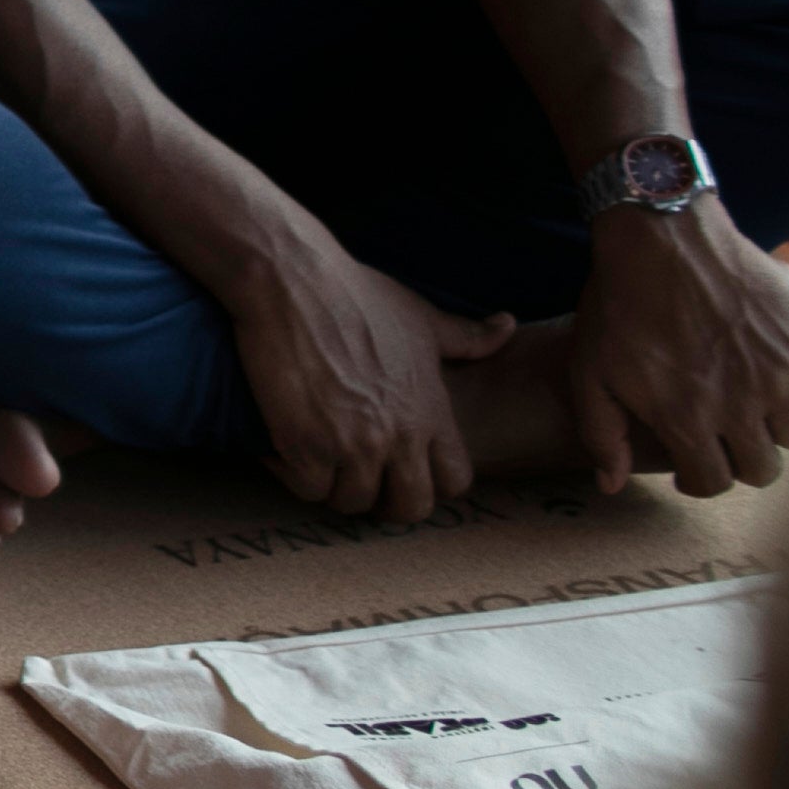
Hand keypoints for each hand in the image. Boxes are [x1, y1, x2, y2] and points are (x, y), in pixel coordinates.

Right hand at [233, 251, 514, 522]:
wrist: (291, 281)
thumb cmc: (353, 293)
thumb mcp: (419, 316)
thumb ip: (466, 336)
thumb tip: (508, 326)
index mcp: (430, 410)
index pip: (456, 481)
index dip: (430, 482)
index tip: (402, 468)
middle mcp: (399, 435)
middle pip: (410, 507)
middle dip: (383, 501)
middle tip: (355, 476)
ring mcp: (353, 444)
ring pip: (352, 503)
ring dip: (331, 484)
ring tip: (314, 456)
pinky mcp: (306, 446)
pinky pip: (306, 488)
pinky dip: (289, 472)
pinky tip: (280, 445)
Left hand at [572, 199, 788, 495]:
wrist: (660, 237)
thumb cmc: (618, 304)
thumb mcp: (589, 371)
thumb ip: (602, 433)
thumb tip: (611, 485)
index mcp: (689, 419)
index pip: (715, 483)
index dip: (699, 480)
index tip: (691, 464)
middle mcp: (742, 405)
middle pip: (764, 469)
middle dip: (740, 461)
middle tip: (723, 438)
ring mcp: (778, 372)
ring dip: (775, 428)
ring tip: (751, 407)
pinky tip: (774, 369)